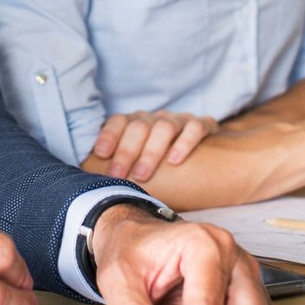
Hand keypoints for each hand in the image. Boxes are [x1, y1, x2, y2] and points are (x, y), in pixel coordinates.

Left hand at [90, 111, 220, 181]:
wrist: (211, 158)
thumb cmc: (165, 166)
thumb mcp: (141, 164)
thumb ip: (122, 168)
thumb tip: (93, 186)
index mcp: (138, 122)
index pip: (119, 121)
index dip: (109, 136)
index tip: (101, 155)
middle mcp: (157, 118)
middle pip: (139, 126)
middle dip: (126, 151)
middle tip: (118, 175)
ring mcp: (181, 120)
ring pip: (164, 127)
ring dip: (151, 151)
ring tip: (142, 174)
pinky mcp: (204, 124)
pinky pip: (195, 127)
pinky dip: (184, 142)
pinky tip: (175, 160)